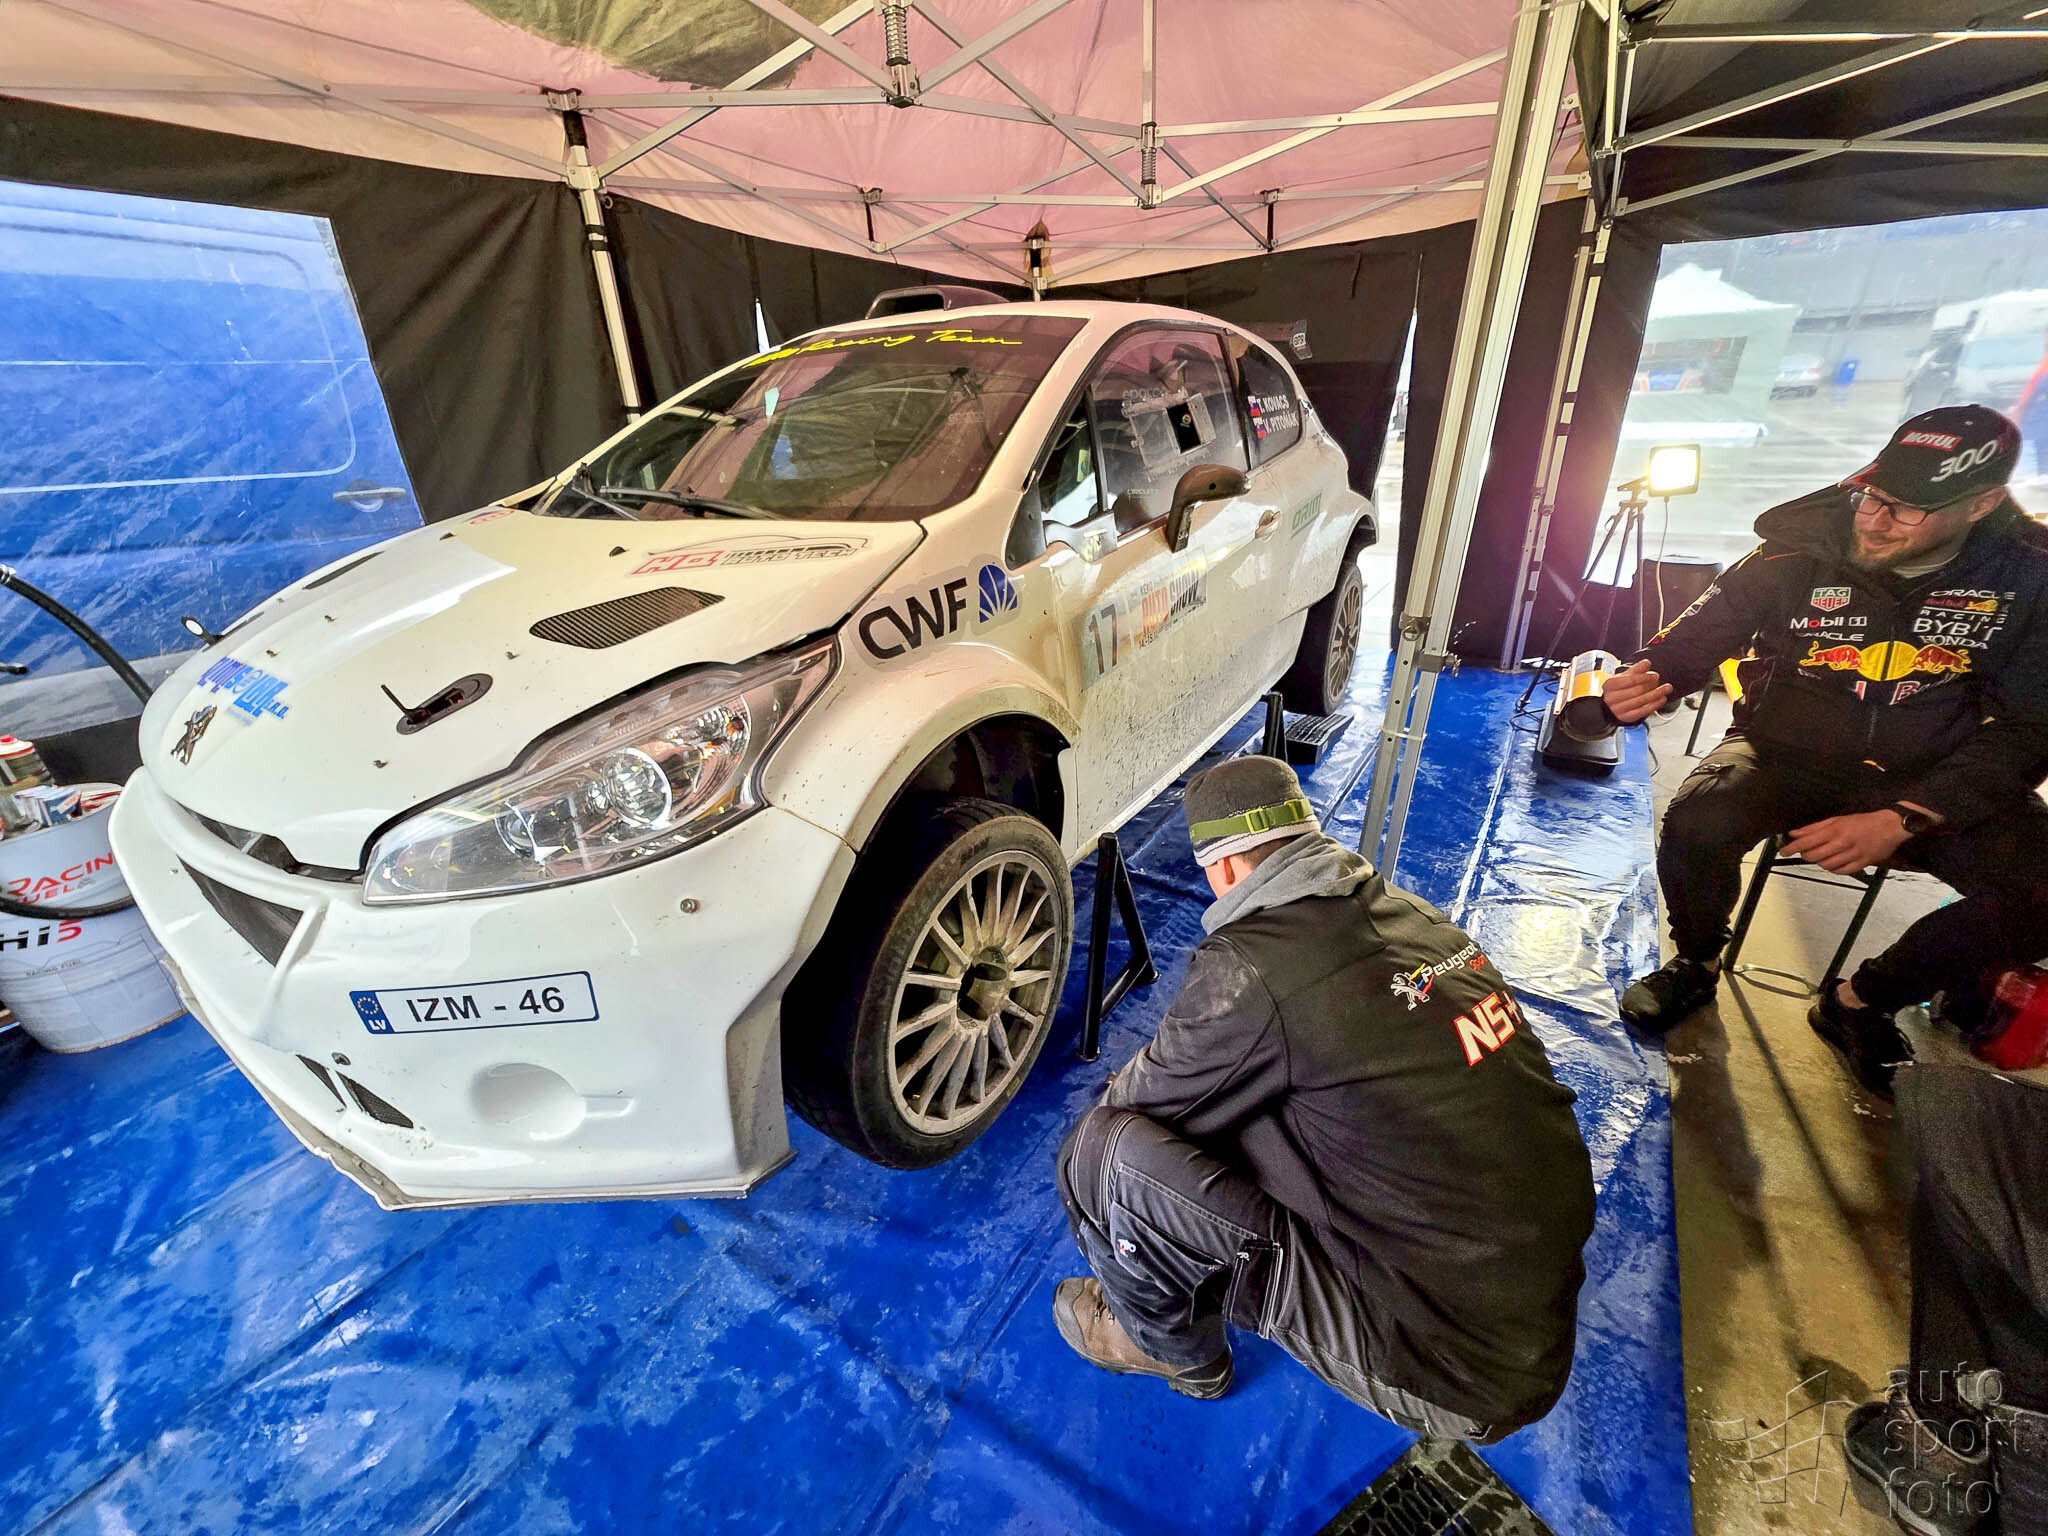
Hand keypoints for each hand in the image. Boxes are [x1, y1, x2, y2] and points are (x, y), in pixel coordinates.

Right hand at [1601, 659, 1672, 723]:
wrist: (1611, 705)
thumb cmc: (1619, 689)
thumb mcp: (1625, 677)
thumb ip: (1636, 670)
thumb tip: (1647, 663)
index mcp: (1610, 685)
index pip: (1630, 680)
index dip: (1645, 677)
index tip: (1655, 675)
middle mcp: (1611, 698)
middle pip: (1636, 691)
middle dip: (1651, 685)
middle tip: (1659, 682)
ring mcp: (1618, 709)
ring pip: (1641, 701)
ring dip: (1656, 694)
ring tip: (1667, 688)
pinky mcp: (1626, 717)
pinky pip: (1643, 711)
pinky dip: (1655, 705)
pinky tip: (1662, 698)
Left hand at [1781, 810, 1909, 874]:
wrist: (1890, 826)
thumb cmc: (1863, 821)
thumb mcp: (1837, 819)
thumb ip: (1815, 827)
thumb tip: (1795, 833)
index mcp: (1835, 830)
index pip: (1806, 842)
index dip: (1791, 848)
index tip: (1783, 851)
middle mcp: (1843, 843)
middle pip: (1814, 856)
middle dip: (1805, 855)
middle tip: (1804, 852)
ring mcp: (1853, 854)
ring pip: (1826, 865)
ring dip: (1819, 862)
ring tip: (1822, 855)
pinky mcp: (1862, 863)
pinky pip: (1841, 871)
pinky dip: (1833, 869)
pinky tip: (1833, 862)